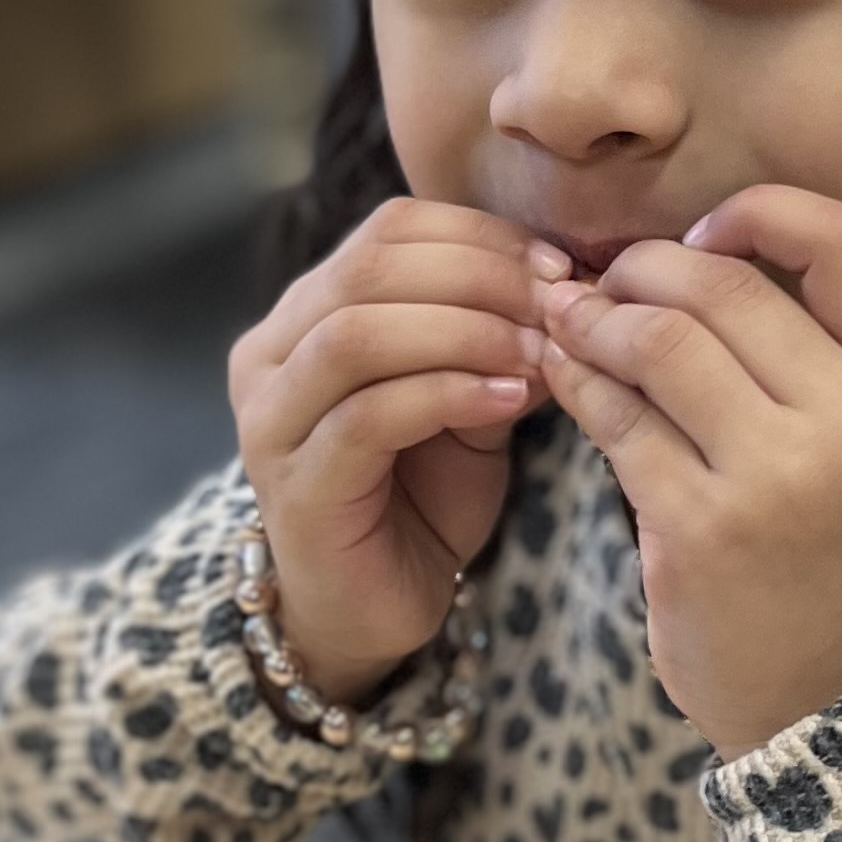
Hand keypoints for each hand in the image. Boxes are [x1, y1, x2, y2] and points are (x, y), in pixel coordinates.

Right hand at [228, 199, 544, 708]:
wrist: (373, 611)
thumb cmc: (420, 501)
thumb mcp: (469, 400)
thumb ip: (498, 340)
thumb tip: (571, 286)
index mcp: (307, 313)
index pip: (388, 230)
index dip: (480, 237)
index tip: (560, 266)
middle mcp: (270, 354)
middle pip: (371, 268)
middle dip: (481, 278)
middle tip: (559, 306)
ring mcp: (271, 420)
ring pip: (360, 332)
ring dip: (465, 332)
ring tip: (537, 354)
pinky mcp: (295, 485)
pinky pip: (370, 415)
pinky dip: (447, 395)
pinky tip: (508, 402)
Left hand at [533, 187, 841, 758]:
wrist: (829, 702)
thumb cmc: (832, 561)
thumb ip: (808, 354)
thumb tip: (687, 254)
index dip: (764, 211)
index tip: (707, 237)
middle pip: (724, 286)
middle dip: (644, 270)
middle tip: (605, 285)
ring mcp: (775, 478)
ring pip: (659, 343)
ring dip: (596, 322)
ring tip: (572, 326)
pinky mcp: (699, 528)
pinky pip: (617, 422)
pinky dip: (576, 384)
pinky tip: (563, 378)